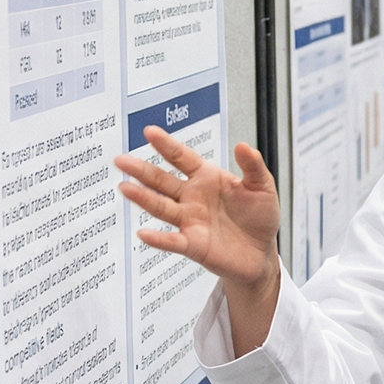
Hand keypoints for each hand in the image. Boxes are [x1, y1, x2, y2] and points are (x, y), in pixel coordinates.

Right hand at [115, 127, 281, 351]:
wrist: (261, 252)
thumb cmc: (259, 216)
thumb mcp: (262, 186)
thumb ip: (253, 166)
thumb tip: (243, 145)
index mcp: (207, 178)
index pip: (182, 158)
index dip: (166, 145)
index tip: (149, 132)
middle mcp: (192, 197)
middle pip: (162, 181)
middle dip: (142, 170)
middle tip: (121, 160)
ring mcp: (189, 221)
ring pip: (161, 207)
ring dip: (143, 199)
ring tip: (124, 188)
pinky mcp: (193, 244)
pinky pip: (172, 240)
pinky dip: (158, 238)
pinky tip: (144, 233)